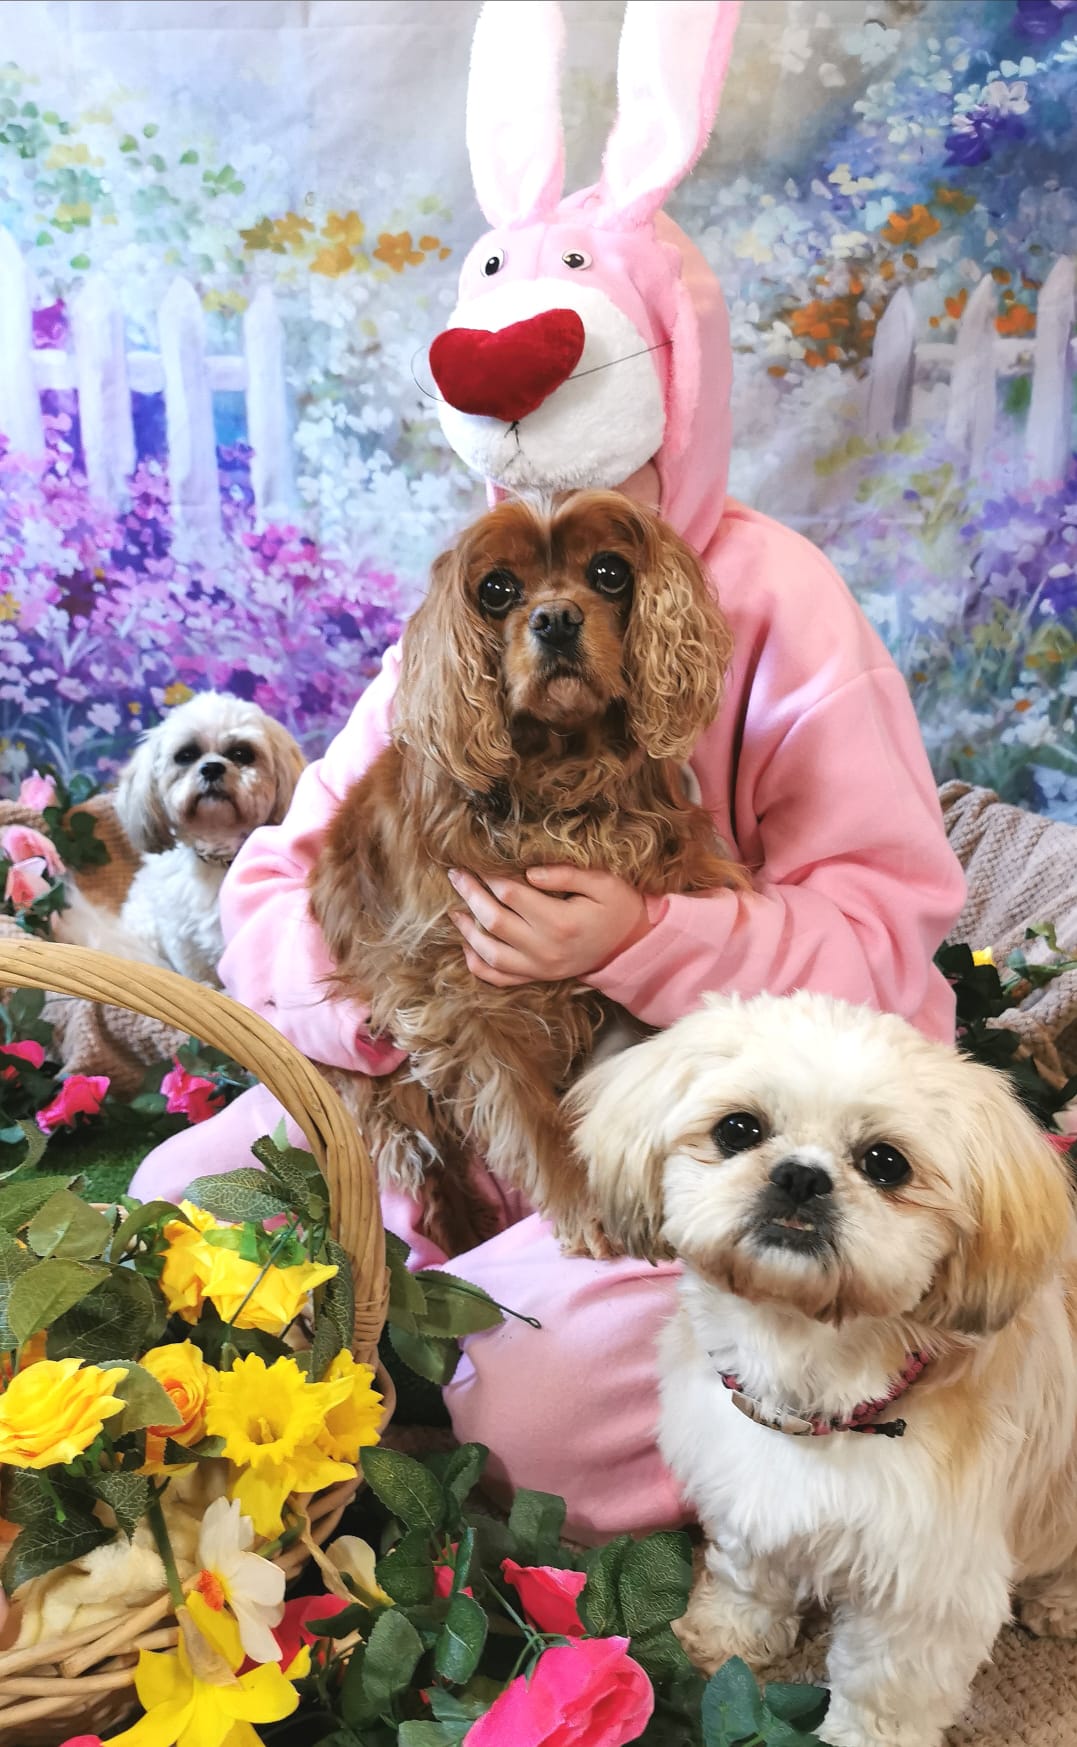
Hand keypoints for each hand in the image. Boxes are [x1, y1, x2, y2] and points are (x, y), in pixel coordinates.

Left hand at [447, 864, 651, 986]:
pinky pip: (500, 978)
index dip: (490, 876)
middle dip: (471, 896)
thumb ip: (567, 874)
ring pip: (490, 954)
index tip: (477, 861)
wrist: (632, 946)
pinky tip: (468, 946)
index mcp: (561, 922)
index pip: (511, 895)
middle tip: (456, 875)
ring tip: (455, 910)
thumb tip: (529, 872)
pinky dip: (479, 965)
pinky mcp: (538, 977)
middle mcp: (546, 950)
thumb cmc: (618, 907)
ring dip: (468, 931)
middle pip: (494, 921)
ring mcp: (540, 968)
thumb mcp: (604, 882)